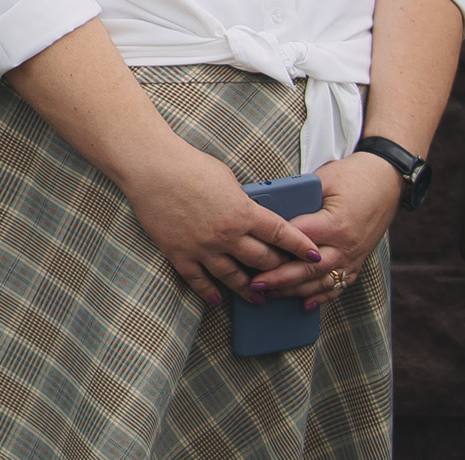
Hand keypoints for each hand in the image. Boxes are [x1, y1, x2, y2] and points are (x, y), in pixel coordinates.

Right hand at [115, 140, 322, 304]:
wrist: (151, 167)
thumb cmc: (189, 165)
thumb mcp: (226, 178)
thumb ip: (242, 201)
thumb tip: (250, 213)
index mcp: (243, 212)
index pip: (281, 234)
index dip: (300, 246)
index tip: (314, 256)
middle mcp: (227, 235)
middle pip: (262, 261)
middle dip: (277, 269)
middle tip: (286, 277)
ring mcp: (203, 248)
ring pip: (234, 278)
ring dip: (250, 290)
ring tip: (259, 299)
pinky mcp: (180, 253)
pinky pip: (199, 281)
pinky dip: (210, 293)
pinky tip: (219, 300)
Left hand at [259, 152, 399, 310]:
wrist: (387, 180)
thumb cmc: (352, 176)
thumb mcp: (323, 180)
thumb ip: (298, 198)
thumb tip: (267, 210)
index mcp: (336, 224)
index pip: (300, 240)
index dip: (276, 247)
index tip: (253, 254)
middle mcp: (346, 245)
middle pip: (309, 268)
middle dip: (281, 279)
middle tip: (256, 284)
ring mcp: (354, 257)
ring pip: (323, 282)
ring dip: (296, 291)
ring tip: (271, 295)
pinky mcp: (358, 261)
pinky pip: (339, 285)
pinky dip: (321, 296)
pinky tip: (305, 304)